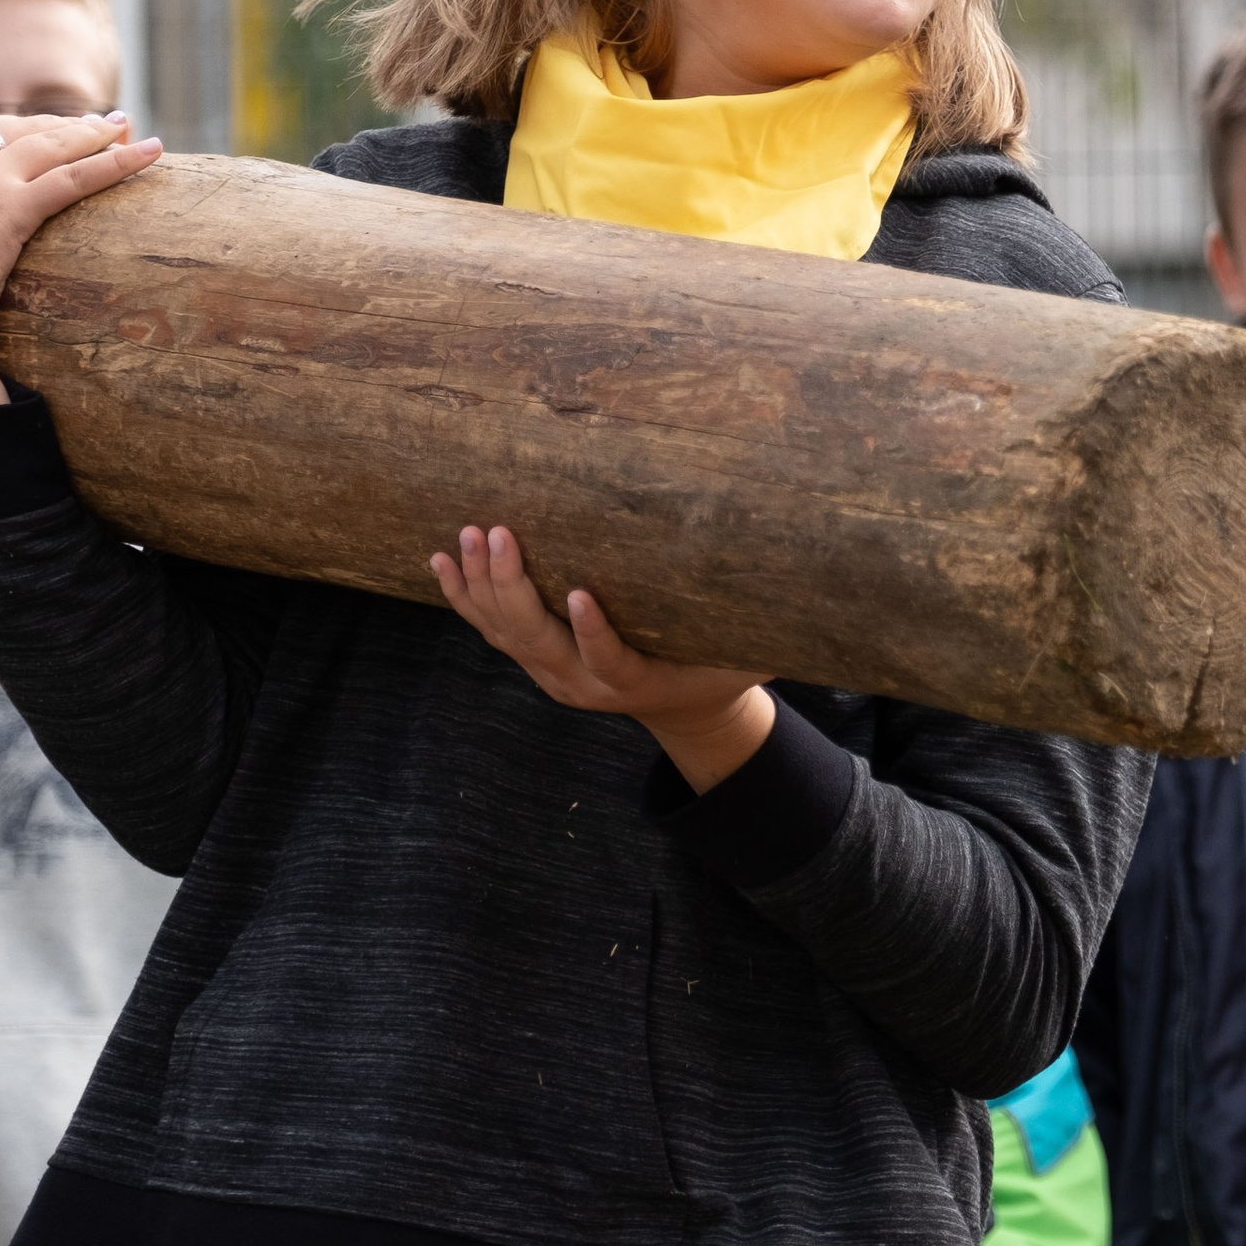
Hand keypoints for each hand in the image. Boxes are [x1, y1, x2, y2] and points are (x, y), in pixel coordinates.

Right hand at [0, 113, 161, 420]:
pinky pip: (76, 177)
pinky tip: (150, 152)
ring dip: (98, 134)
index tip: (54, 127)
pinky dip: (120, 162)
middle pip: (23, 129)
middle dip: (68, 126)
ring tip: (129, 129)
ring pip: (54, 145)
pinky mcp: (9, 206)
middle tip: (105, 124)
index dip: (27, 126)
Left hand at [430, 524, 775, 793]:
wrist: (688, 713)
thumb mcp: (747, 653)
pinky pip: (491, 631)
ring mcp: (554, 676)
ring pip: (505, 635)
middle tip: (500, 532)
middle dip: (512, 588)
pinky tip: (443, 561)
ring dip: (481, 587)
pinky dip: (465, 597)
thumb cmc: (722, 669)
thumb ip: (760, 624)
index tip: (583, 594)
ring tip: (467, 536)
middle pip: (537, 642)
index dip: (595, 633)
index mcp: (635, 684)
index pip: (610, 661)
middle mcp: (583, 686)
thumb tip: (801, 573)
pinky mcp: (537, 663)